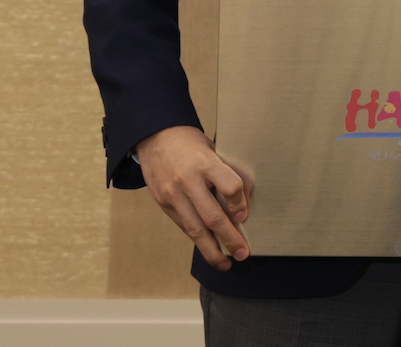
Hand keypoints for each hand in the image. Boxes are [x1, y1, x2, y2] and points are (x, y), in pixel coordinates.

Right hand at [137, 125, 252, 270]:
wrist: (155, 137)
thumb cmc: (191, 144)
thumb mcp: (214, 150)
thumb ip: (228, 173)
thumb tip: (245, 201)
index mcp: (205, 162)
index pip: (229, 187)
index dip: (240, 204)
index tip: (244, 217)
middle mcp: (188, 181)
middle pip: (212, 216)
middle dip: (230, 238)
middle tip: (243, 253)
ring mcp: (173, 195)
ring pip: (195, 228)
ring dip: (211, 249)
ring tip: (224, 263)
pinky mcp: (163, 204)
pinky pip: (184, 225)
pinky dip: (197, 239)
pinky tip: (208, 249)